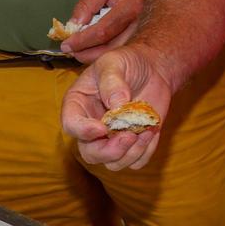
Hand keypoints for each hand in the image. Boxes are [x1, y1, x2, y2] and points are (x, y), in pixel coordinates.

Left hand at [60, 0, 165, 63]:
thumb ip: (87, 4)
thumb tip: (74, 25)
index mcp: (131, 7)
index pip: (102, 32)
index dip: (82, 41)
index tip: (67, 44)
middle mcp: (140, 23)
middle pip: (111, 48)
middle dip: (87, 54)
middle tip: (71, 50)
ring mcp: (142, 30)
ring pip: (116, 51)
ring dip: (95, 55)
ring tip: (80, 48)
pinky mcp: (140, 33)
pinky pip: (121, 47)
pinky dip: (105, 50)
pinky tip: (94, 46)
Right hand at [61, 46, 174, 170]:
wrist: (153, 69)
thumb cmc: (127, 62)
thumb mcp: (115, 62)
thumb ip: (112, 82)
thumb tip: (117, 105)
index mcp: (79, 105)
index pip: (71, 125)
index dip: (83, 131)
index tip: (102, 128)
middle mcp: (91, 126)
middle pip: (90, 153)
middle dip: (110, 151)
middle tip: (130, 136)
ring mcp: (112, 138)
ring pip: (113, 163)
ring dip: (131, 153)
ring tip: (146, 131)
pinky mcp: (132, 144)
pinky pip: (136, 162)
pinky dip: (145, 152)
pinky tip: (152, 132)